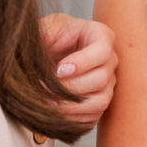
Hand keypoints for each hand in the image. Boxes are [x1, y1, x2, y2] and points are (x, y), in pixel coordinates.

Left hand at [39, 13, 117, 127]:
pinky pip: (94, 117)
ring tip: (47, 102)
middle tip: (44, 87)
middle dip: (70, 87)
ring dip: (72, 106)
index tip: (58, 70)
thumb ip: (43, 34)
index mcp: (100, 35)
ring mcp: (108, 83)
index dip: (82, 63)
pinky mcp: (99, 101)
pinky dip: (73, 118)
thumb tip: (37, 53)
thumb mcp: (44, 28)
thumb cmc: (46, 36)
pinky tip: (54, 112)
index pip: (102, 51)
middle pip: (102, 79)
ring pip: (101, 101)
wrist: (46, 52)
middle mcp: (109, 60)